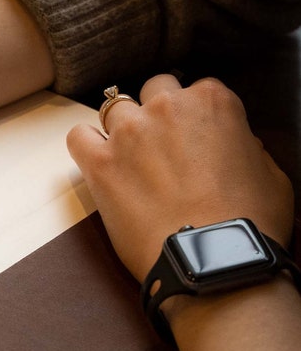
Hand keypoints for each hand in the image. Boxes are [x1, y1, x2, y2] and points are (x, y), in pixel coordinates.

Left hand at [66, 75, 294, 282]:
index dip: (195, 116)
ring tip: (130, 159)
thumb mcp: (271, 174)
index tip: (194, 138)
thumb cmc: (249, 223)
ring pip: (114, 109)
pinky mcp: (100, 163)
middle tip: (162, 146)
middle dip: (157, 112)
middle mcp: (167, 107)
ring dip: (121, 128)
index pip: (197, 89)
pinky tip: (98, 161)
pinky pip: (78, 136)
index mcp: (213, 102)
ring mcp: (129, 133)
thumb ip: (247, 147)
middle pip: (154, 90)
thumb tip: (236, 146)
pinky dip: (85, 145)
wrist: (214, 261)